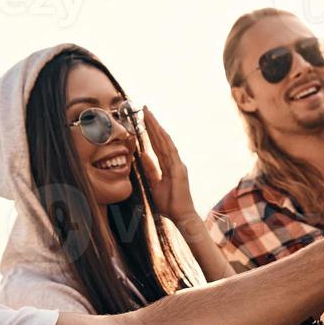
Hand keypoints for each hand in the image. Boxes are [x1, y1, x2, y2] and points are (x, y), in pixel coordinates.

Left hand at [139, 107, 197, 224]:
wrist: (181, 216)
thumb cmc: (170, 203)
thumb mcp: (155, 183)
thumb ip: (150, 169)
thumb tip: (142, 155)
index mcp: (169, 165)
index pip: (157, 144)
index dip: (150, 131)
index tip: (143, 119)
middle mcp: (175, 161)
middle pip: (162, 139)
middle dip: (152, 123)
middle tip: (144, 109)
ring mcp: (177, 164)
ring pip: (165, 141)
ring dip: (156, 127)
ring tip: (148, 114)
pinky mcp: (178, 170)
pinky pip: (170, 152)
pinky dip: (164, 140)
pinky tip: (158, 130)